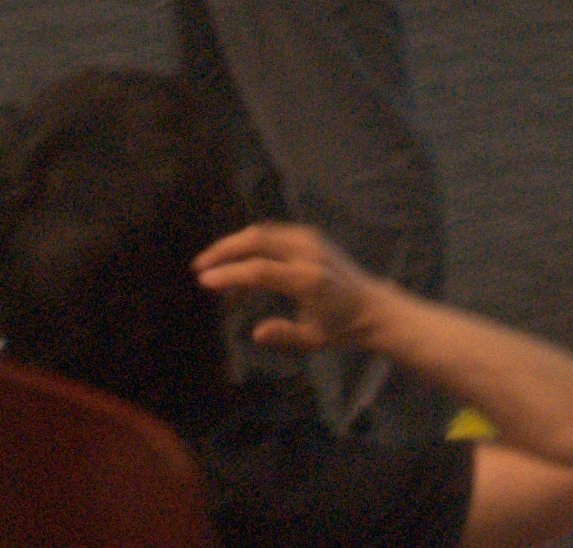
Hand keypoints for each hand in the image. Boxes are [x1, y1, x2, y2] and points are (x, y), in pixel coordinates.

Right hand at [193, 222, 394, 355]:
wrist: (372, 305)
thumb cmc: (341, 327)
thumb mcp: (313, 340)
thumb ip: (284, 335)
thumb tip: (255, 333)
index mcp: (309, 279)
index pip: (260, 271)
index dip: (230, 274)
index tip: (205, 281)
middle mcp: (308, 252)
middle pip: (257, 239)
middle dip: (224, 250)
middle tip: (199, 267)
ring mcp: (309, 239)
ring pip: (262, 232)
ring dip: (234, 246)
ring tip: (214, 268)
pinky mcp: (309, 236)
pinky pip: (271, 234)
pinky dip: (250, 245)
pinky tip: (239, 268)